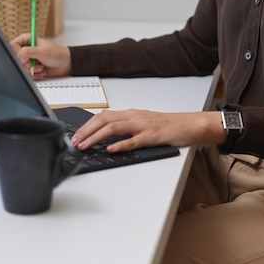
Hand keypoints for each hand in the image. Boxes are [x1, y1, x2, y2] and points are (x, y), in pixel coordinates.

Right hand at [10, 33, 71, 78]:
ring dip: (31, 70)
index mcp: (26, 40)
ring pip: (19, 68)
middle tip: (32, 64)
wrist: (66, 64)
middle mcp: (25, 49)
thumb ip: (28, 52)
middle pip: (15, 59)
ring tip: (40, 67)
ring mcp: (27, 60)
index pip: (12, 46)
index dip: (17, 54)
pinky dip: (34, 75)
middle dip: (25, 64)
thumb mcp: (42, 52)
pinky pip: (25, 74)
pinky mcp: (30, 68)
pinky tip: (41, 71)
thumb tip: (17, 56)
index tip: (25, 59)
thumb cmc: (57, 54)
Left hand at [71, 108, 226, 152]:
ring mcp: (143, 126)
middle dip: (86, 131)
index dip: (87, 125)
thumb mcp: (143, 123)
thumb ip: (126, 127)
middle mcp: (134, 117)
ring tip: (85, 145)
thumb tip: (106, 136)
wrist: (189, 124)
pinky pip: (134, 140)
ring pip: (114, 128)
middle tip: (74, 142)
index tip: (75, 135)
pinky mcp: (152, 136)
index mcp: (131, 114)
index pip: (103, 116)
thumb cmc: (168, 126)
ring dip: (96, 137)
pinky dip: (121, 145)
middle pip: (104, 120)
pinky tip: (111, 149)